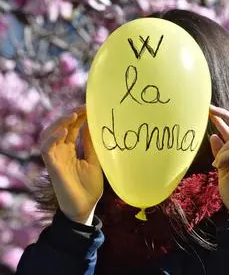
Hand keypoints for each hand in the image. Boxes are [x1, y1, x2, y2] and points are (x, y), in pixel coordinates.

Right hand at [40, 105, 102, 225]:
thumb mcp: (94, 161)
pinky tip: (64, 131)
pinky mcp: (52, 166)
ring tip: (73, 115)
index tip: (90, 106)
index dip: (79, 116)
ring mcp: (55, 158)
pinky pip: (46, 149)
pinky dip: (53, 138)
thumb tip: (94, 124)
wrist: (85, 207)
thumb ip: (91, 144)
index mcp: (71, 150)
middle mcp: (61, 152)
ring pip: (49, 134)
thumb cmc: (90, 187)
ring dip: (59, 123)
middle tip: (84, 107)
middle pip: (60, 127)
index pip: (73, 128)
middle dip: (71, 115)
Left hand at [209, 105, 228, 225]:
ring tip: (215, 164)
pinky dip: (223, 156)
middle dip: (224, 115)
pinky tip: (217, 166)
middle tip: (208, 109)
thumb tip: (213, 135)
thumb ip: (220, 153)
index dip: (224, 118)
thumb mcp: (222, 169)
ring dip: (220, 150)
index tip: (209, 109)